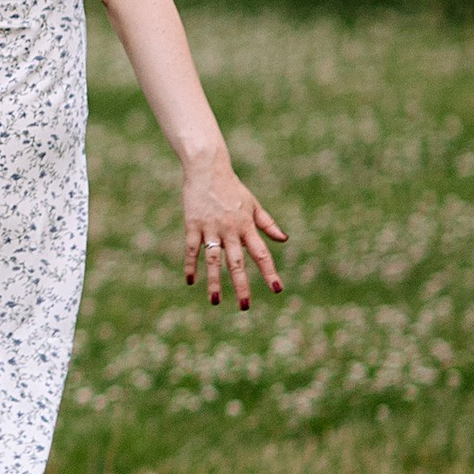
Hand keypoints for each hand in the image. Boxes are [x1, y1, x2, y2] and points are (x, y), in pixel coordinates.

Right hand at [180, 152, 287, 307]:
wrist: (207, 168)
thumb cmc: (232, 187)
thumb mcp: (253, 204)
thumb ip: (267, 224)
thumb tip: (284, 240)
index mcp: (247, 226)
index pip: (261, 254)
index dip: (269, 272)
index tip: (276, 289)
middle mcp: (231, 230)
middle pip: (237, 262)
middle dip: (241, 284)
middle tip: (244, 306)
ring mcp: (211, 228)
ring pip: (214, 259)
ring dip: (214, 281)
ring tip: (214, 301)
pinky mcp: (193, 224)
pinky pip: (192, 248)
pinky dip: (190, 265)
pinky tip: (190, 281)